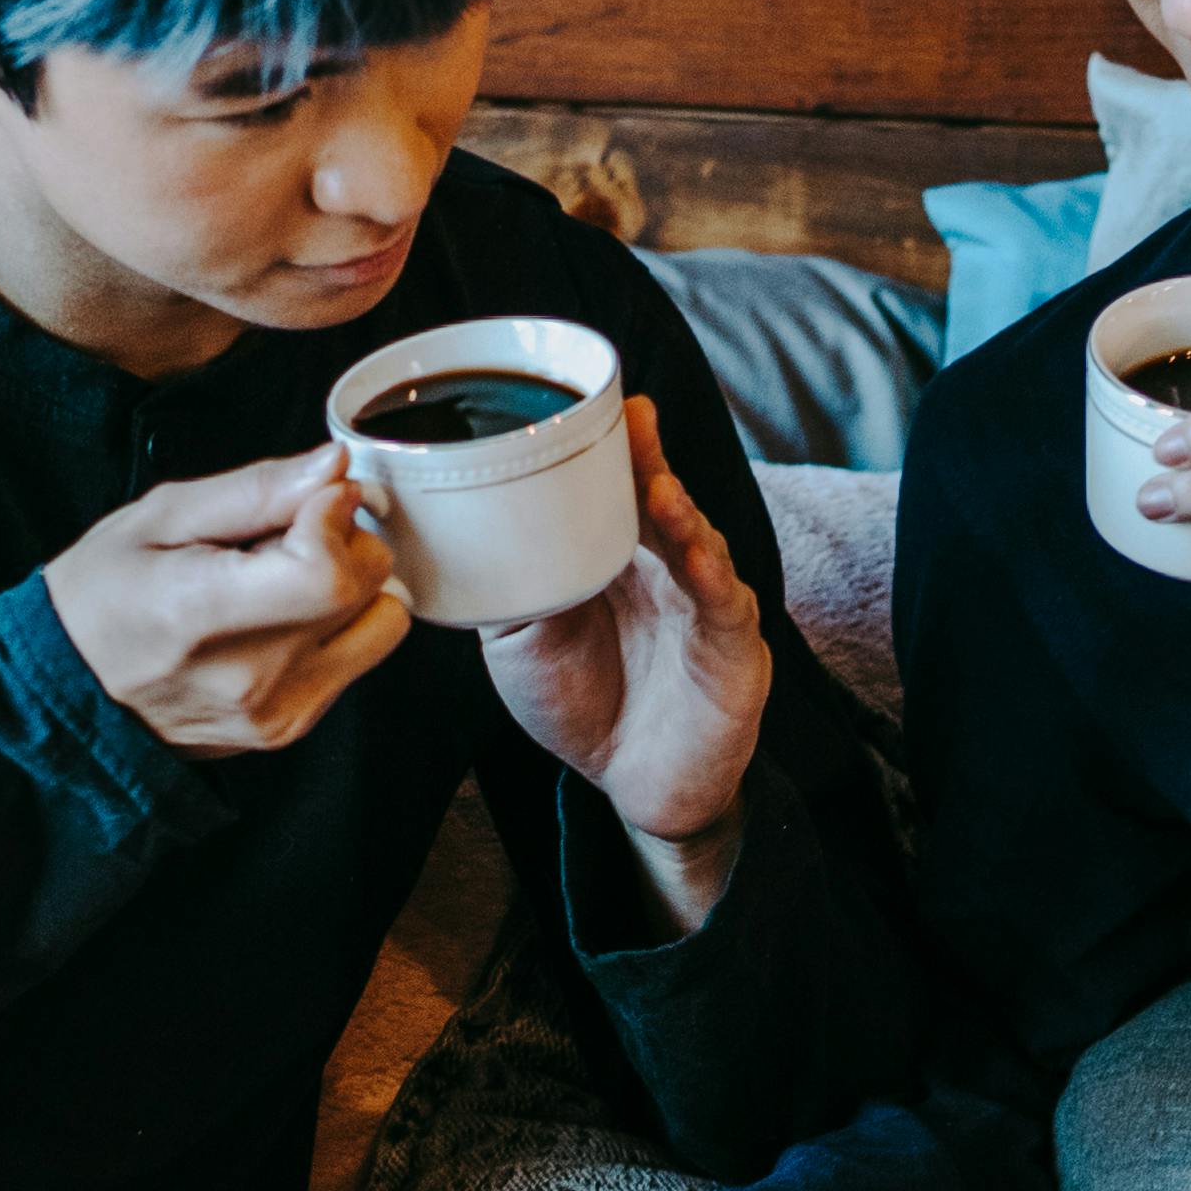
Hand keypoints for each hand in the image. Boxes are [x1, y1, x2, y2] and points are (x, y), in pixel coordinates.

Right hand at [44, 446, 415, 753]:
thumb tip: (336, 467)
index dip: (333, 518)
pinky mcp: (291, 728)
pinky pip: (359, 656)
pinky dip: (335, 625)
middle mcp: (251, 678)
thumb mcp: (160, 517)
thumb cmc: (101, 596)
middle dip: (343, 541)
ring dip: (350, 586)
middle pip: (368, 587)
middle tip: (279, 537)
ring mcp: (277, 713)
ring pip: (382, 622)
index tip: (307, 500)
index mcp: (203, 614)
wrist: (69, 690)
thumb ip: (256, 491)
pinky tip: (275, 619)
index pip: (328, 570)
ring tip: (280, 581)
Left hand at [480, 401, 774, 919]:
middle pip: (660, 500)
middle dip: (648, 458)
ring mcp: (702, 602)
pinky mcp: (734, 648)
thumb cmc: (581, 704)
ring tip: (657, 485)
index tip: (593, 405)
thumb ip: (506, 585)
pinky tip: (698, 559)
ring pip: (697, 542)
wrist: (629, 784)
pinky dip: (713, 579)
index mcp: (614, 557)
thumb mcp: (523, 641)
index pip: (612, 491)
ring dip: (680, 513)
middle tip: (632, 414)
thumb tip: (456, 529)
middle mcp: (663, 567)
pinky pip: (726, 605)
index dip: (607, 449)